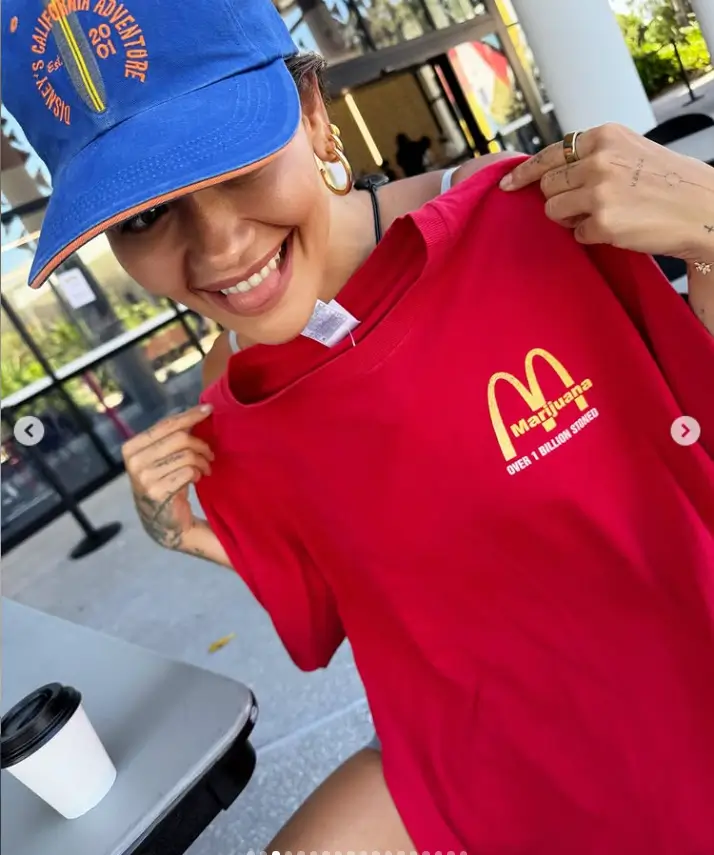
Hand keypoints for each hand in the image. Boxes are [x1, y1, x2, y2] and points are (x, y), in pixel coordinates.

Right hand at [122, 405, 214, 549]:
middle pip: (180, 438)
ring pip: (187, 455)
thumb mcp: (163, 456)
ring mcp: (144, 478)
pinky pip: (189, 471)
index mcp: (132, 447)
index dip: (189, 415)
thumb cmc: (166, 482)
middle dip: (201, 444)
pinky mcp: (158, 492)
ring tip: (205, 469)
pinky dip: (198, 473)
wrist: (163, 522)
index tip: (209, 409)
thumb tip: (199, 411)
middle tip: (210, 454)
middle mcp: (134, 461)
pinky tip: (197, 479)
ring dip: (203, 461)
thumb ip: (172, 435)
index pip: (166, 424)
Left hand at [499, 123, 713, 261]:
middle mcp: (598, 160)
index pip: (550, 154)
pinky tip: (617, 228)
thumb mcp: (630, 150)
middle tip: (585, 204)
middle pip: (547, 185)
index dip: (524, 172)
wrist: (704, 209)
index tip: (507, 184)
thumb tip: (552, 171)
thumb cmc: (669, 182)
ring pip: (553, 210)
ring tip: (602, 215)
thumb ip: (594, 155)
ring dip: (570, 218)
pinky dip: (591, 236)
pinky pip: (576, 234)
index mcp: (604, 137)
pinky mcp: (603, 222)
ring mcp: (599, 191)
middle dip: (559, 198)